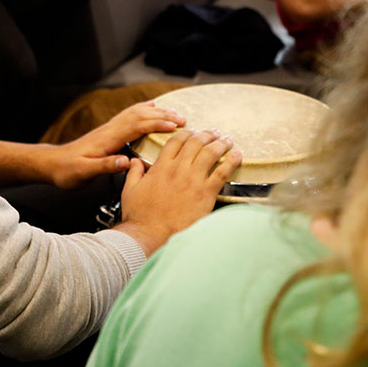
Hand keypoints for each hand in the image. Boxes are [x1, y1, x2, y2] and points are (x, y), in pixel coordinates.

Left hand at [40, 101, 185, 189]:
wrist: (53, 164)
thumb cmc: (68, 171)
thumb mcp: (85, 173)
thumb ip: (105, 166)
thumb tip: (127, 162)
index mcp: (108, 139)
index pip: (137, 126)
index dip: (157, 124)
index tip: (176, 126)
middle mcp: (110, 130)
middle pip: (140, 116)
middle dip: (163, 115)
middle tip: (183, 119)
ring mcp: (109, 129)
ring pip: (136, 113)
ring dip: (156, 111)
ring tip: (174, 113)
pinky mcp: (108, 131)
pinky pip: (128, 115)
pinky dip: (142, 109)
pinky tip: (150, 108)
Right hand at [115, 129, 240, 255]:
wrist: (152, 234)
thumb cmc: (140, 216)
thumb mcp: (130, 190)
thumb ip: (133, 173)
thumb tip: (134, 162)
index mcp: (161, 166)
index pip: (176, 141)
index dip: (185, 133)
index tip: (192, 131)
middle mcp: (179, 169)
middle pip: (196, 142)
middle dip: (206, 134)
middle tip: (214, 132)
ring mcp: (194, 180)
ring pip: (211, 153)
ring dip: (220, 143)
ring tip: (227, 140)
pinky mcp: (206, 193)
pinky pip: (222, 172)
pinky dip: (231, 162)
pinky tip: (237, 155)